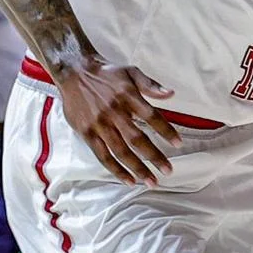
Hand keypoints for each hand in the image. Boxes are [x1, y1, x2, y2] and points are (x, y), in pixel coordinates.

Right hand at [54, 57, 181, 184]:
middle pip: (137, 139)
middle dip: (154, 157)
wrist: (74, 72)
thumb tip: (171, 94)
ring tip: (151, 181)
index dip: (165, 131)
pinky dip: (116, 169)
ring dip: (137, 168)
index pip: (151, 116)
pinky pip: (103, 156)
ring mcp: (99, 124)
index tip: (178, 143)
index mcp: (127, 97)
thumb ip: (151, 85)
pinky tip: (129, 179)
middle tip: (168, 170)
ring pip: (120, 151)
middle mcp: (114, 112)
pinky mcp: (87, 133)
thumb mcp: (131, 72)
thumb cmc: (107, 73)